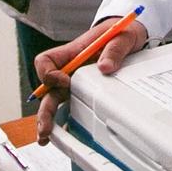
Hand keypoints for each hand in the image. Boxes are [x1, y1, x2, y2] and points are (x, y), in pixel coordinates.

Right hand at [33, 17, 151, 141]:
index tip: (66, 81)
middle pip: (47, 87)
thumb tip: (105, 68)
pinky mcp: (83, 89)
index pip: (46, 61)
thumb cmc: (120, 33)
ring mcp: (75, 80)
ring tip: (45, 137)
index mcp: (72, 52)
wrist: (127, 35)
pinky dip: (63, 119)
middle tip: (45, 126)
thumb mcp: (122, 37)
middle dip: (44, 108)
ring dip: (47, 117)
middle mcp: (69, 68)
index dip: (50, 74)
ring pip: (54, 99)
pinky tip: (62, 135)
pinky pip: (69, 104)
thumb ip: (114, 51)